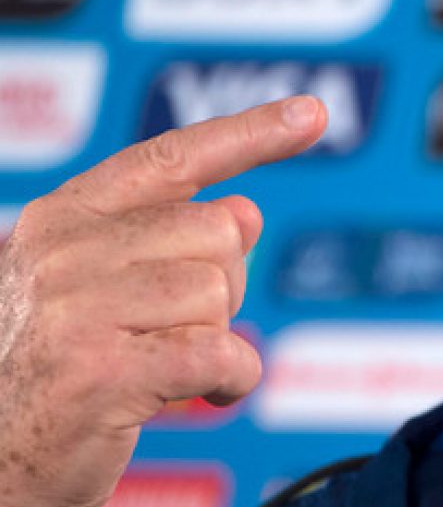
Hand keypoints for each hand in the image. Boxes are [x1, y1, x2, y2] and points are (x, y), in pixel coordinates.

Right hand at [0, 96, 325, 506]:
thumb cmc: (68, 369)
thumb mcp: (109, 286)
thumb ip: (174, 236)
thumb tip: (247, 212)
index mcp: (66, 216)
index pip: (173, 157)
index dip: (250, 132)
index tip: (312, 112)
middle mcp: (64, 250)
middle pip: (217, 232)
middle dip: (220, 286)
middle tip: (169, 330)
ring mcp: (77, 308)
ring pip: (220, 293)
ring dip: (216, 336)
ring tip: (164, 365)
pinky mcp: (102, 371)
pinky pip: (222, 353)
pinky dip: (232, 379)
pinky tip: (202, 394)